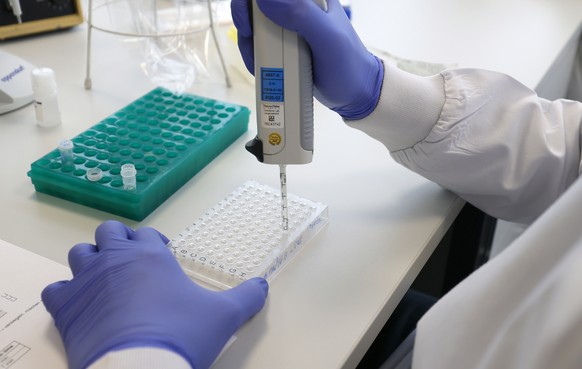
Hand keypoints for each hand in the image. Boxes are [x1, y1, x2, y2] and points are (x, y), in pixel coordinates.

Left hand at [42, 220, 267, 368]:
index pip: (148, 233)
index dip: (154, 243)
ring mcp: (87, 281)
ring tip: (104, 279)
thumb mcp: (224, 315)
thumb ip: (247, 297)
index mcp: (151, 254)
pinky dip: (65, 294)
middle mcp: (116, 259)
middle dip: (118, 241)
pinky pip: (56, 289)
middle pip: (108, 232)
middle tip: (131, 262)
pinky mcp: (66, 307)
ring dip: (90, 261)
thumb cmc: (182, 333)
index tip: (161, 257)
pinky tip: (79, 305)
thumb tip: (263, 286)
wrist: (139, 368)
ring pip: (79, 254)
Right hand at [231, 0, 382, 119]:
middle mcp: (299, 5)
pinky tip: (260, 66)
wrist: (355, 94)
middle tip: (250, 42)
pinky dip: (254, 52)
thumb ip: (300, 14)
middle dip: (246, 21)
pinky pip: (260, 39)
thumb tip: (263, 0)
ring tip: (257, 62)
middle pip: (258, 4)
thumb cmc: (347, 65)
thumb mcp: (327, 38)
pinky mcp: (285, 41)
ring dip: (248, 40)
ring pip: (255, 21)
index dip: (252, 1)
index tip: (247, 21)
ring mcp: (291, 23)